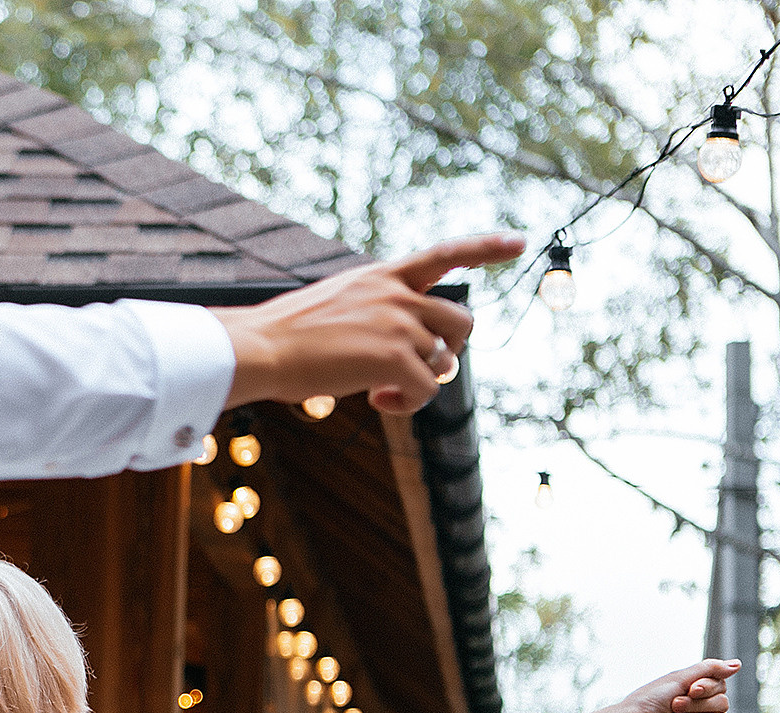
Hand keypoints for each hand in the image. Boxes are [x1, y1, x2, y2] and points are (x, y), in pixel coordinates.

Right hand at [213, 233, 527, 412]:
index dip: (485, 246)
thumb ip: (373, 315)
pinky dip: (407, 403)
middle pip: (461, 320)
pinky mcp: (394, 358)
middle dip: (451, 349)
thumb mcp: (333, 307)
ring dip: (424, 381)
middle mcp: (397, 295)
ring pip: (446, 359)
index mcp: (381, 277)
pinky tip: (377, 401)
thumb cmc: (283, 336)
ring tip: (384, 391)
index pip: (444, 252)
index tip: (520, 242)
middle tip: (418, 370)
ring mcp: (398, 325)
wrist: (259, 347)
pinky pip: (427, 390)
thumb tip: (401, 354)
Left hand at [613, 659, 738, 712]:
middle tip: (672, 706)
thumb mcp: (679, 678)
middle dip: (694, 705)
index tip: (690, 689)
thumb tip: (738, 664)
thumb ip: (710, 669)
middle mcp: (703, 708)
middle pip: (723, 704)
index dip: (707, 688)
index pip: (722, 686)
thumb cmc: (650, 701)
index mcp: (698, 692)